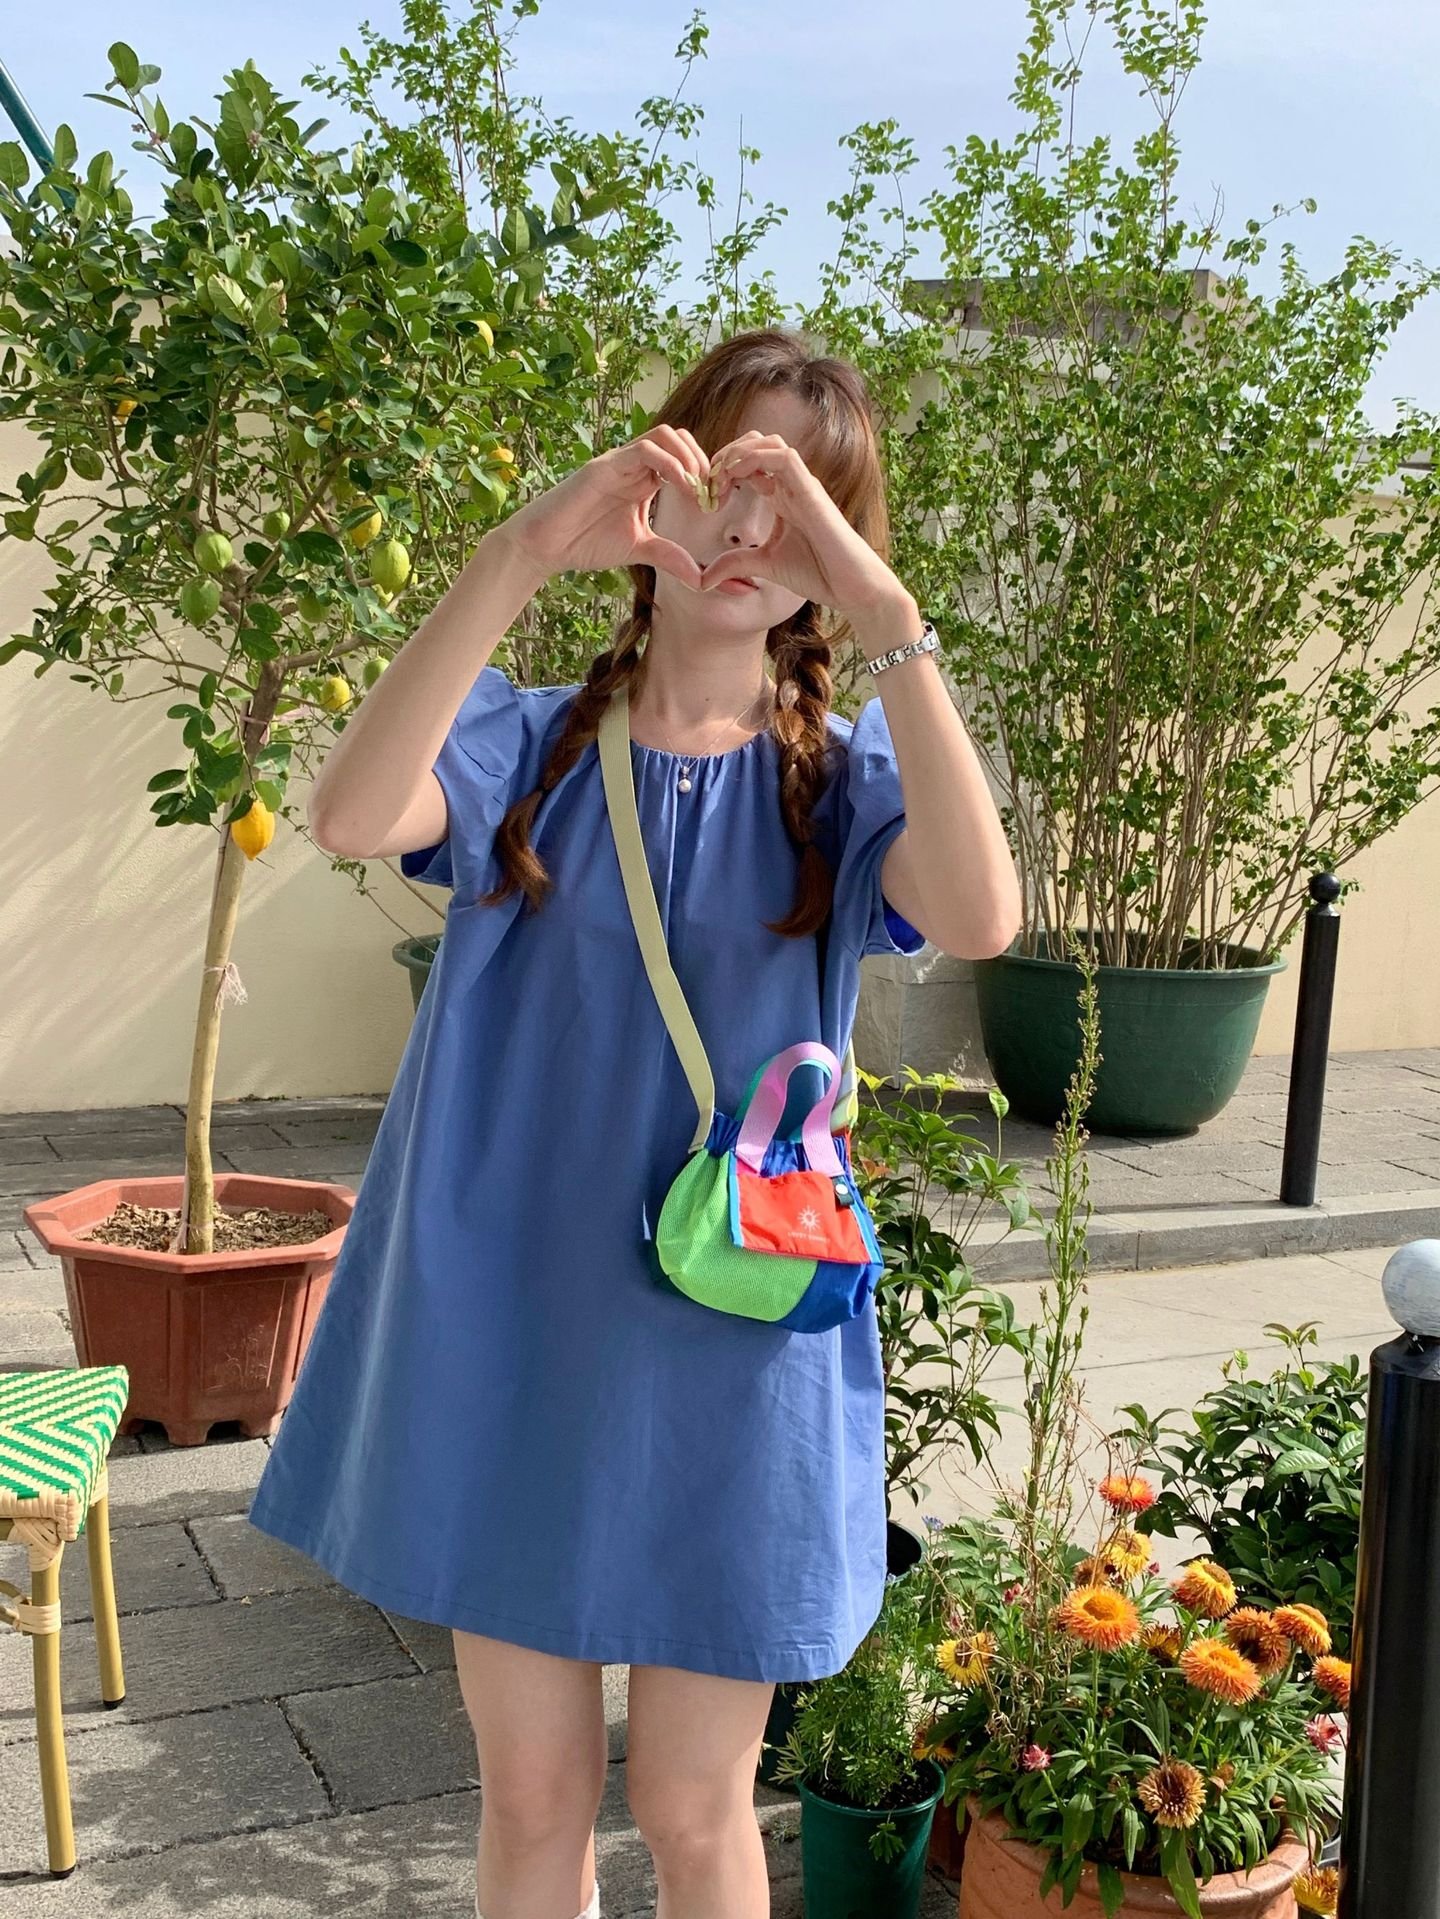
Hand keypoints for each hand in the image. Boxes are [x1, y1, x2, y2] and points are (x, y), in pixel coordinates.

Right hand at [494, 426, 710, 589]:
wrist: (545, 546)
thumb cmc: (584, 542)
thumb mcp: (638, 549)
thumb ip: (669, 556)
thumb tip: (701, 578)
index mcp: (644, 478)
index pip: (684, 457)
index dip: (705, 475)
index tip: (716, 503)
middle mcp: (634, 464)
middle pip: (680, 437)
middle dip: (703, 462)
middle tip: (711, 495)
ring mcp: (619, 462)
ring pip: (665, 435)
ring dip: (689, 459)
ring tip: (697, 492)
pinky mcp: (605, 466)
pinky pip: (645, 450)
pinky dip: (670, 464)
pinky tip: (680, 489)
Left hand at [696, 431, 903, 616]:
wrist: (852, 586)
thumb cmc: (818, 573)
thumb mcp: (764, 565)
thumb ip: (734, 563)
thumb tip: (702, 579)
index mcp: (781, 496)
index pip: (748, 463)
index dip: (722, 472)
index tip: (706, 497)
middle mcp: (791, 484)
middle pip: (756, 443)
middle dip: (726, 455)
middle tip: (709, 484)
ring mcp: (802, 484)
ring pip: (769, 442)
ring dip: (738, 453)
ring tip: (720, 478)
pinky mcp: (812, 491)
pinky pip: (784, 457)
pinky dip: (756, 458)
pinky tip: (737, 478)